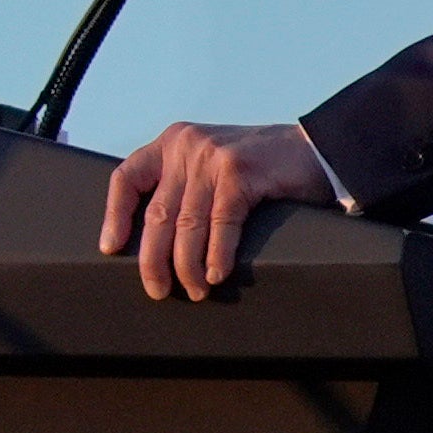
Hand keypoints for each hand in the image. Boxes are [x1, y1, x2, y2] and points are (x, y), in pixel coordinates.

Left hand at [100, 119, 331, 303]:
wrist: (320, 146)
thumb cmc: (266, 164)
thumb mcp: (213, 163)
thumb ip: (186, 184)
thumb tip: (158, 237)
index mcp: (173, 142)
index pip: (126, 178)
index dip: (115, 216)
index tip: (112, 248)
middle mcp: (186, 146)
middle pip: (157, 212)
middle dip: (154, 259)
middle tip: (158, 289)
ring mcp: (213, 158)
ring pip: (187, 224)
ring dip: (187, 265)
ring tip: (195, 290)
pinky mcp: (240, 173)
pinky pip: (221, 223)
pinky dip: (217, 254)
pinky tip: (216, 274)